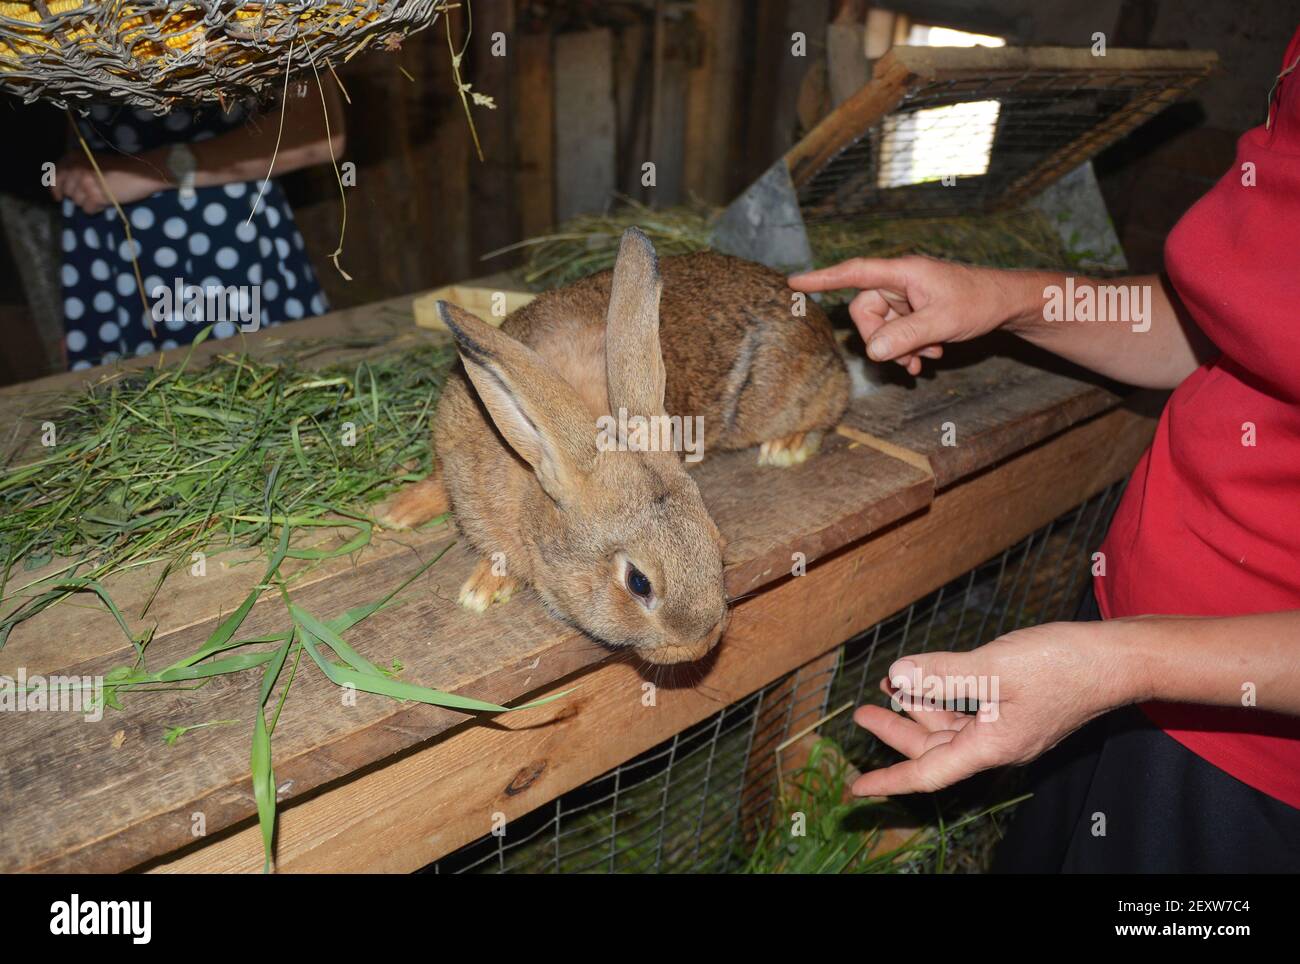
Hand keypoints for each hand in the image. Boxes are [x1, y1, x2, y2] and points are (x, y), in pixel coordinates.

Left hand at [50, 151, 166, 214]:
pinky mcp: (95, 196)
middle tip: (92, 194)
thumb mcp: (93, 162)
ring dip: (88, 202)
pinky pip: (88, 210)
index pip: (55, 175)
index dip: (56, 188)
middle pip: (68, 192)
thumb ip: (77, 170)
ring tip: (103, 196)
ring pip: (77, 202)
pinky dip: (96, 208)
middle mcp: (76, 168)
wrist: (141, 172)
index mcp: (74, 157)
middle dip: (78, 196)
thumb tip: (64, 190)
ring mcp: (85, 183)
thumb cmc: (120, 167)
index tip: (59, 197)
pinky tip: (106, 202)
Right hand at [789, 256, 1028, 375]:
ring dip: (898, 348)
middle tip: (907, 359)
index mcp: (902, 273)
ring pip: (881, 327)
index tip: (794, 283)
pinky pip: (896, 332)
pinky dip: (908, 347)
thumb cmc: (979, 301)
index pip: (854, 273)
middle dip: (881, 340)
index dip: (823, 279)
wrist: (1007, 304)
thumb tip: (871, 351)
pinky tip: (930, 355)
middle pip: (865, 312)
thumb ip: (904, 336)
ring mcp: (906, 298)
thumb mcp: (942, 322)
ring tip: (926, 358)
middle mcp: (900, 282)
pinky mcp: (914, 311)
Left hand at [850, 620, 1146, 796]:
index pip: (929, 771)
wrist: (1119, 659)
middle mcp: (999, 744)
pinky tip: (931, 677)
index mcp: (992, 746)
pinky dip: (945, 697)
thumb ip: (944, 673)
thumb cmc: (1064, 664)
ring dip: (919, 708)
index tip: (858, 789)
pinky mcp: (1020, 710)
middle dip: (895, 732)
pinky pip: (970, 712)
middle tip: (861, 714)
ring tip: (891, 684)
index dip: (891, 780)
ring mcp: (1010, 728)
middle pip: (935, 748)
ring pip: (951, 727)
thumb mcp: (995, 666)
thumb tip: (897, 675)